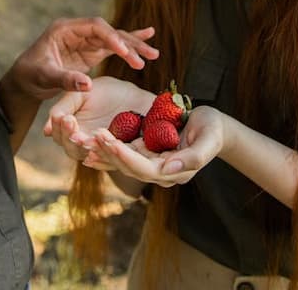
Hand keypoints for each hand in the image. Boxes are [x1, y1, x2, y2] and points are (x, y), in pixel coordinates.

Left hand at [8, 19, 157, 101]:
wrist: (25, 81)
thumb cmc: (30, 75)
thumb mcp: (45, 77)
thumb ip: (66, 79)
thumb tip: (88, 84)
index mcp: (65, 29)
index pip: (95, 27)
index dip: (111, 37)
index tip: (124, 52)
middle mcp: (78, 31)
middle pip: (109, 31)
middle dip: (129, 42)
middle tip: (148, 56)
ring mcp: (85, 41)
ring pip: (114, 39)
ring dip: (133, 47)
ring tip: (154, 55)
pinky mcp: (90, 52)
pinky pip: (113, 47)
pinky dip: (128, 46)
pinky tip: (147, 39)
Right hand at [44, 76, 154, 161]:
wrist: (140, 95)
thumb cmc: (111, 92)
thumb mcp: (84, 93)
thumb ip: (64, 107)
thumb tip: (46, 130)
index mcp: (75, 133)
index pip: (60, 137)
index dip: (60, 129)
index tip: (64, 117)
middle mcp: (87, 146)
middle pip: (72, 150)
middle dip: (71, 137)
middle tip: (71, 123)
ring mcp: (105, 153)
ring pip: (91, 156)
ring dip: (88, 145)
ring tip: (87, 135)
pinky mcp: (124, 156)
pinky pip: (114, 158)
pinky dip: (108, 151)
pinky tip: (106, 141)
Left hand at [80, 105, 228, 187]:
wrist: (213, 126)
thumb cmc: (213, 130)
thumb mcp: (209, 140)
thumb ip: (193, 157)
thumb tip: (168, 168)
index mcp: (173, 172)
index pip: (144, 169)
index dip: (125, 156)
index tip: (109, 141)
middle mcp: (159, 172)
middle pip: (129, 167)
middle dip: (109, 152)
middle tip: (92, 136)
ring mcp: (152, 163)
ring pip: (123, 161)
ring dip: (104, 151)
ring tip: (84, 141)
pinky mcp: (146, 153)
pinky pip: (124, 153)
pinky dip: (108, 148)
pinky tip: (91, 143)